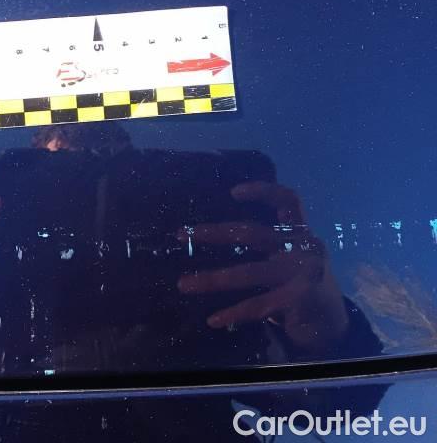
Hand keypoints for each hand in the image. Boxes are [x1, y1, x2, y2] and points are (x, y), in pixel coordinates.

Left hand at [177, 182, 348, 351]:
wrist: (332, 323)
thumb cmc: (299, 282)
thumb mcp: (289, 255)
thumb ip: (265, 242)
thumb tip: (212, 233)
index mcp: (299, 231)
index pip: (288, 201)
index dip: (264, 191)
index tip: (233, 192)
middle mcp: (304, 247)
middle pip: (254, 234)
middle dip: (216, 233)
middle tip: (182, 234)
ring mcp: (304, 273)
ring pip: (250, 272)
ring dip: (213, 279)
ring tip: (184, 284)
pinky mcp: (300, 300)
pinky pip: (260, 305)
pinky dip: (234, 313)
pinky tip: (213, 320)